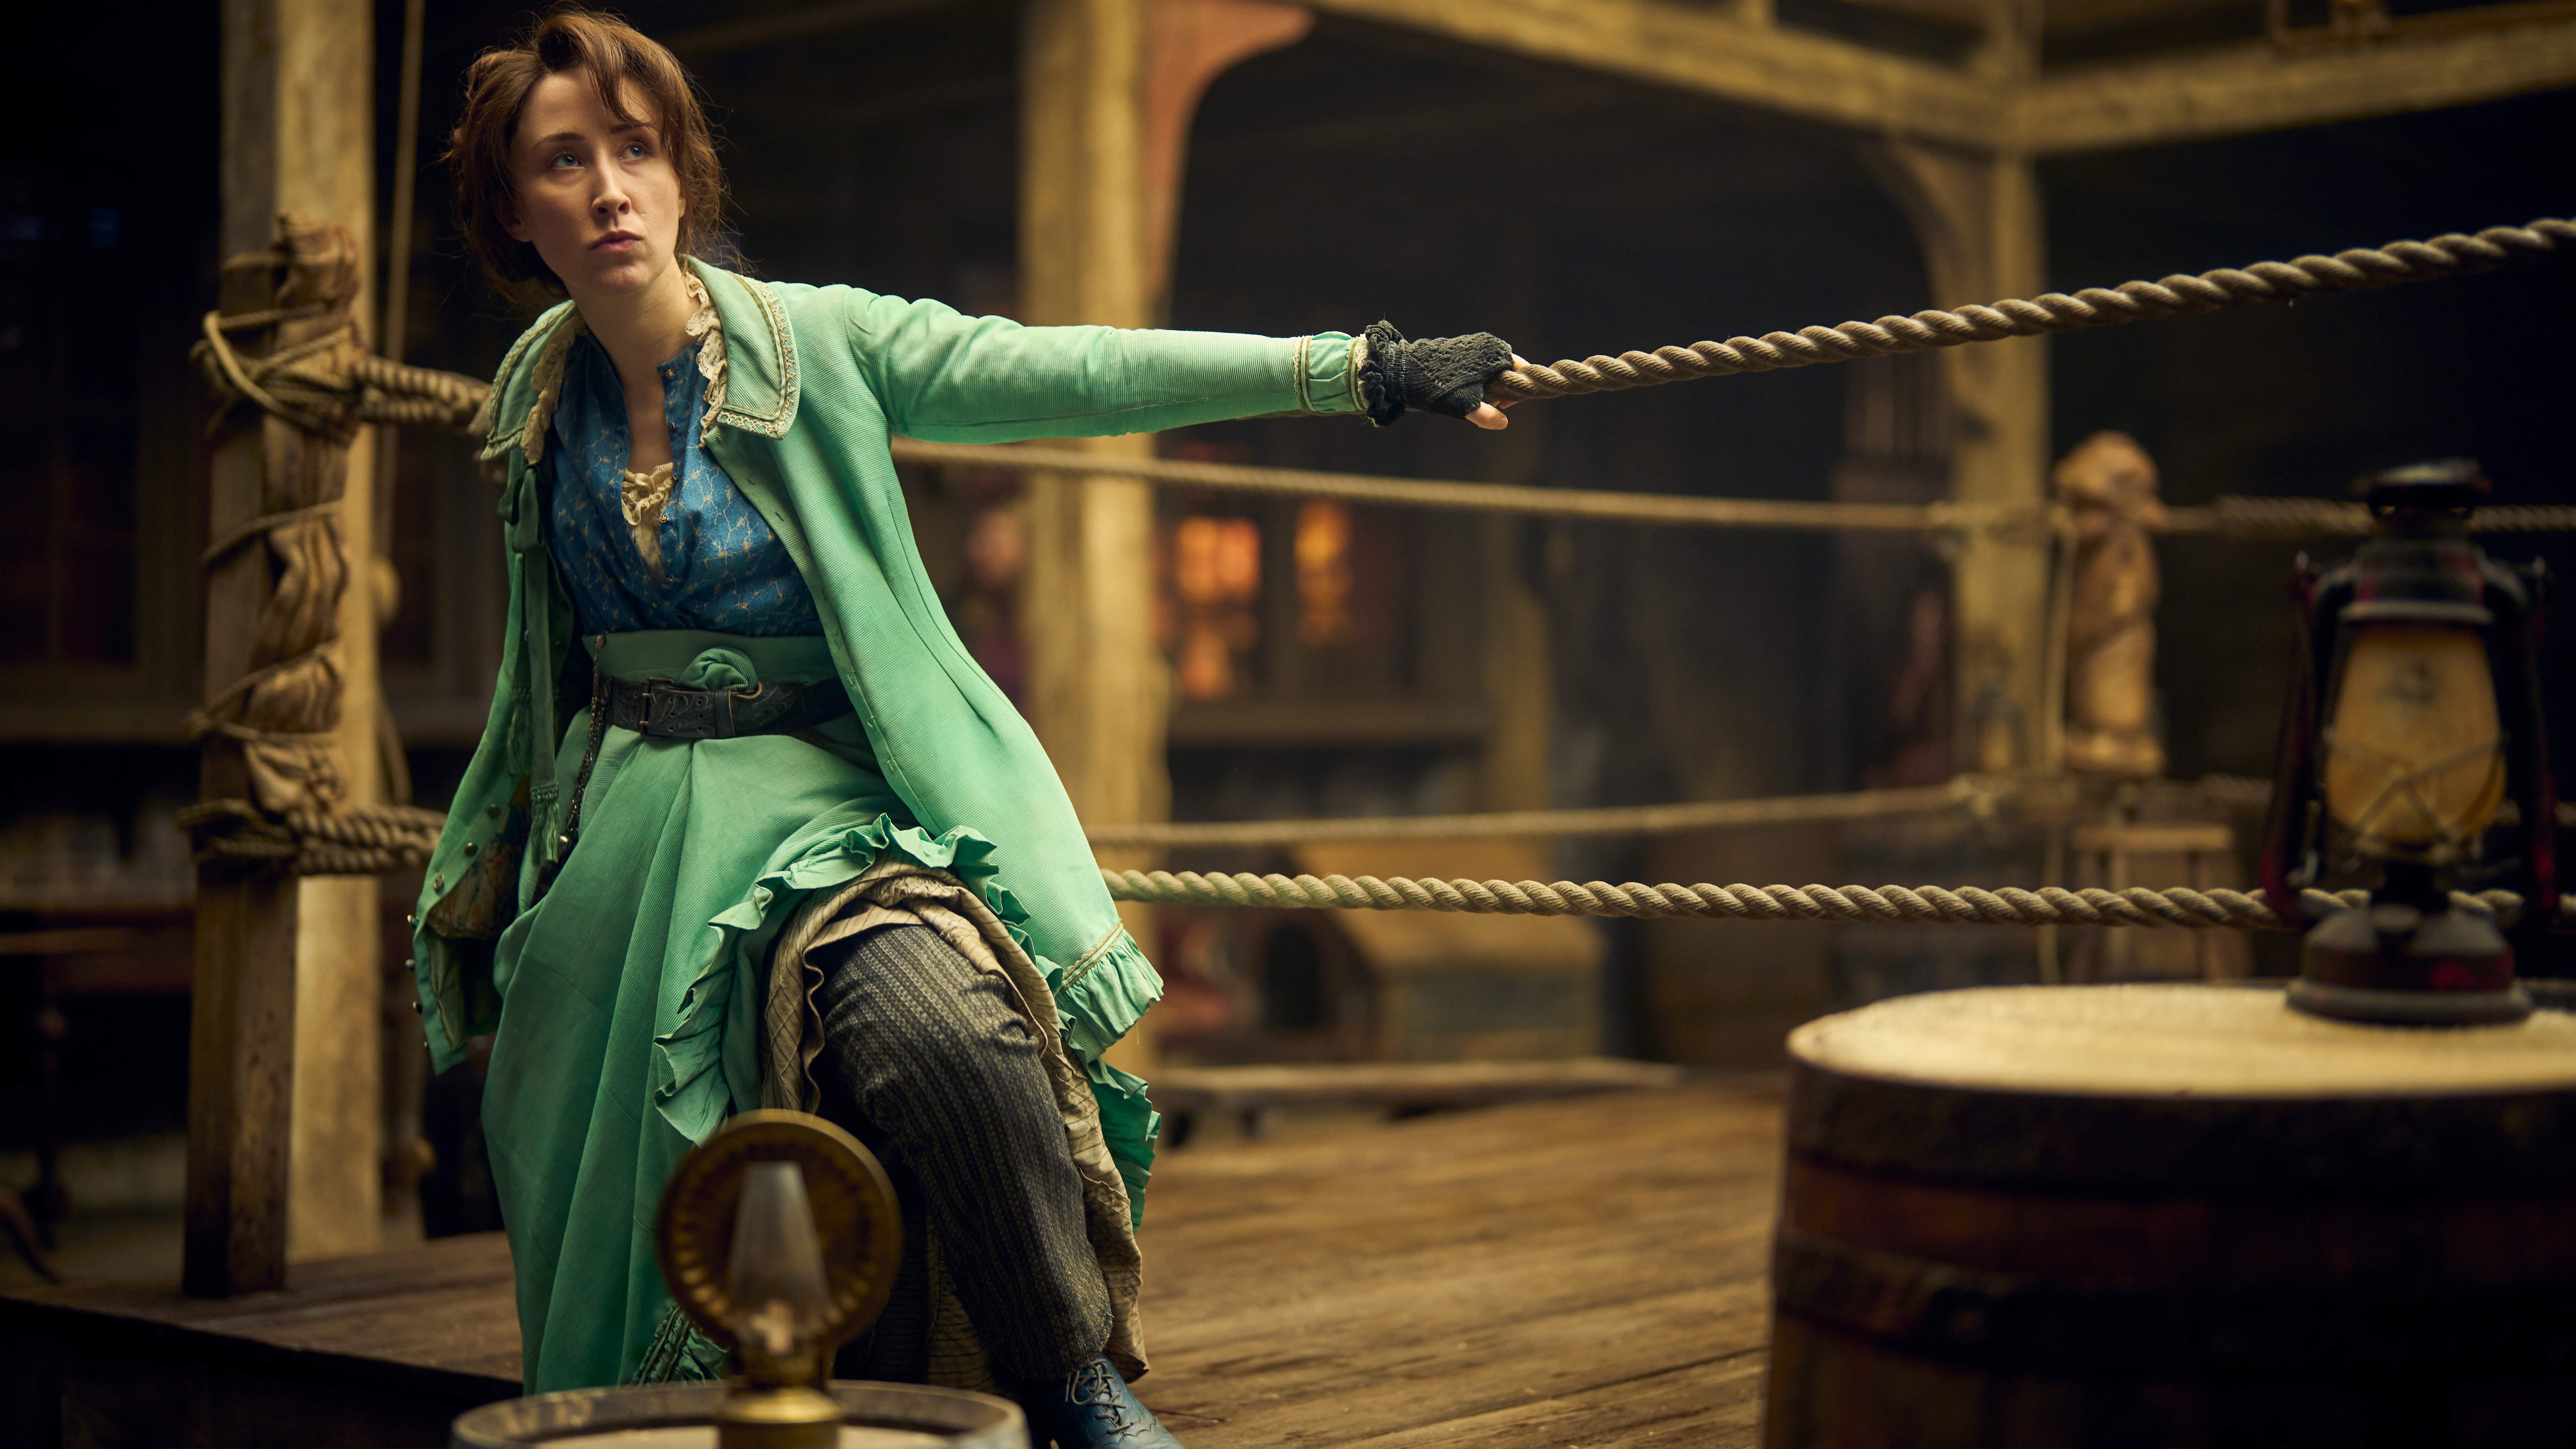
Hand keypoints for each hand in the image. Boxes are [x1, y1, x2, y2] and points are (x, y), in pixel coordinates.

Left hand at [1360, 323, 1518, 427]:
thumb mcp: (1463, 405)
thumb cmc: (1436, 387)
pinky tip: (1465, 393)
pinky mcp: (1459, 348)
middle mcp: (1486, 343)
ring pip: (1492, 369)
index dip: (1519, 389)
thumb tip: (1503, 423)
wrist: (1404, 371)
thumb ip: (1486, 415)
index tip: (1508, 406)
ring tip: (1476, 402)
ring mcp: (1472, 344)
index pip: (1521, 368)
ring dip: (1490, 387)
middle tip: (1493, 407)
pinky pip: (1478, 366)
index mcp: (1494, 352)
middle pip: (1507, 369)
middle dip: (1503, 389)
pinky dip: (1478, 380)